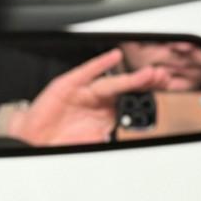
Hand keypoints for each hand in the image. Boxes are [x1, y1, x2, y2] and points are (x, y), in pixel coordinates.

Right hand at [6, 48, 169, 146]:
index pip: (131, 100)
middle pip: (126, 88)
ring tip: (148, 73)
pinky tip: (114, 56)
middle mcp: (98, 100)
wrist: (35, 138)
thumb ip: (110, 138)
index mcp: (107, 113)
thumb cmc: (61, 139)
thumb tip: (130, 139)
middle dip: (145, 83)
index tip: (165, 88)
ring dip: (130, 78)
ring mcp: (85, 91)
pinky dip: (101, 64)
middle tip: (162, 77)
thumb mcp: (92, 143)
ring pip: (112, 82)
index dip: (147, 94)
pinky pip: (87, 72)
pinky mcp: (69, 84)